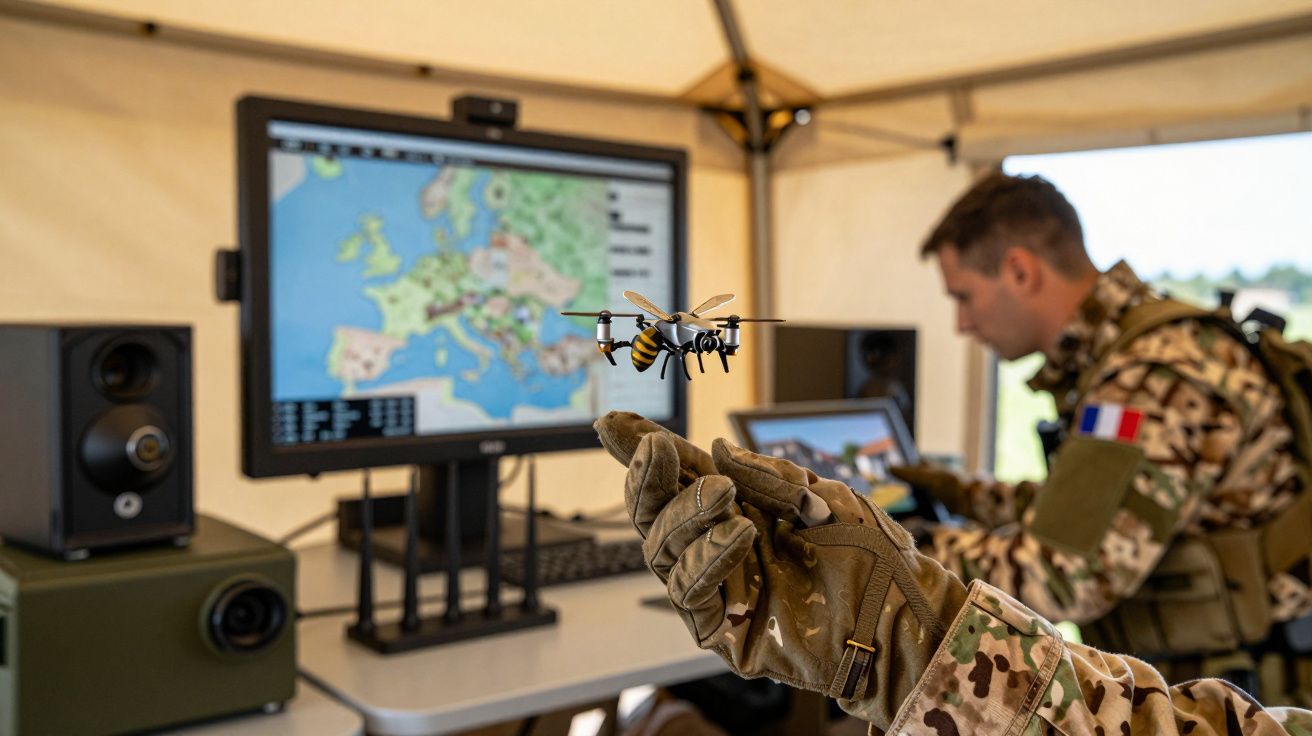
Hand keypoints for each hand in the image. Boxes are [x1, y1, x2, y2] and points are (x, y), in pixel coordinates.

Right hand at [594, 412, 968, 730]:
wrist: (903, 612)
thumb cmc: (870, 553)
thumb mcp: (821, 494)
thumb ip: (764, 475)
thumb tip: (710, 451)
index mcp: (739, 507)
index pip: (678, 475)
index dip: (641, 450)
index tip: (612, 422)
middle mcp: (717, 544)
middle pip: (654, 513)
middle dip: (647, 479)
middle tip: (658, 451)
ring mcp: (718, 588)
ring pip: (663, 549)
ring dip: (686, 514)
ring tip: (724, 496)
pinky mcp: (724, 630)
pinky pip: (691, 592)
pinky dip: (706, 557)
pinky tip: (736, 534)